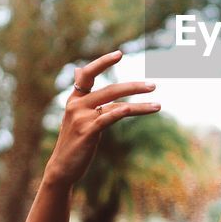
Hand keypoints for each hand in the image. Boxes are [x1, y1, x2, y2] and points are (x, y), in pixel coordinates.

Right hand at [44, 50, 159, 186]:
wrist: (62, 167)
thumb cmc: (74, 140)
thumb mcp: (75, 114)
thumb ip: (82, 93)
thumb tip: (77, 69)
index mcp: (75, 99)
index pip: (87, 75)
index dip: (103, 62)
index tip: (119, 53)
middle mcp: (76, 105)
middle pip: (110, 90)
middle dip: (134, 87)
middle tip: (153, 85)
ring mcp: (81, 118)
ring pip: (115, 105)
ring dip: (139, 105)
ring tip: (158, 105)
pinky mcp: (87, 132)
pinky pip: (107, 118)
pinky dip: (121, 112)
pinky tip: (132, 110)